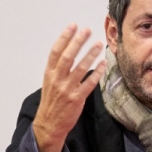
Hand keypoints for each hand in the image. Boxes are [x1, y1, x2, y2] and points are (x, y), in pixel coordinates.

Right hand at [31, 24, 105, 151]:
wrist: (49, 124)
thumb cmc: (51, 102)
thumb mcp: (49, 83)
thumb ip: (57, 69)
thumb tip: (69, 51)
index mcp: (49, 74)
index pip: (56, 52)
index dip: (64, 38)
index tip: (72, 26)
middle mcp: (57, 80)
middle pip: (68, 57)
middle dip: (77, 42)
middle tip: (87, 30)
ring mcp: (67, 90)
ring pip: (80, 68)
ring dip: (90, 54)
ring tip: (98, 43)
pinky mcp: (76, 99)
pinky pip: (89, 83)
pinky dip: (96, 72)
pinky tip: (102, 63)